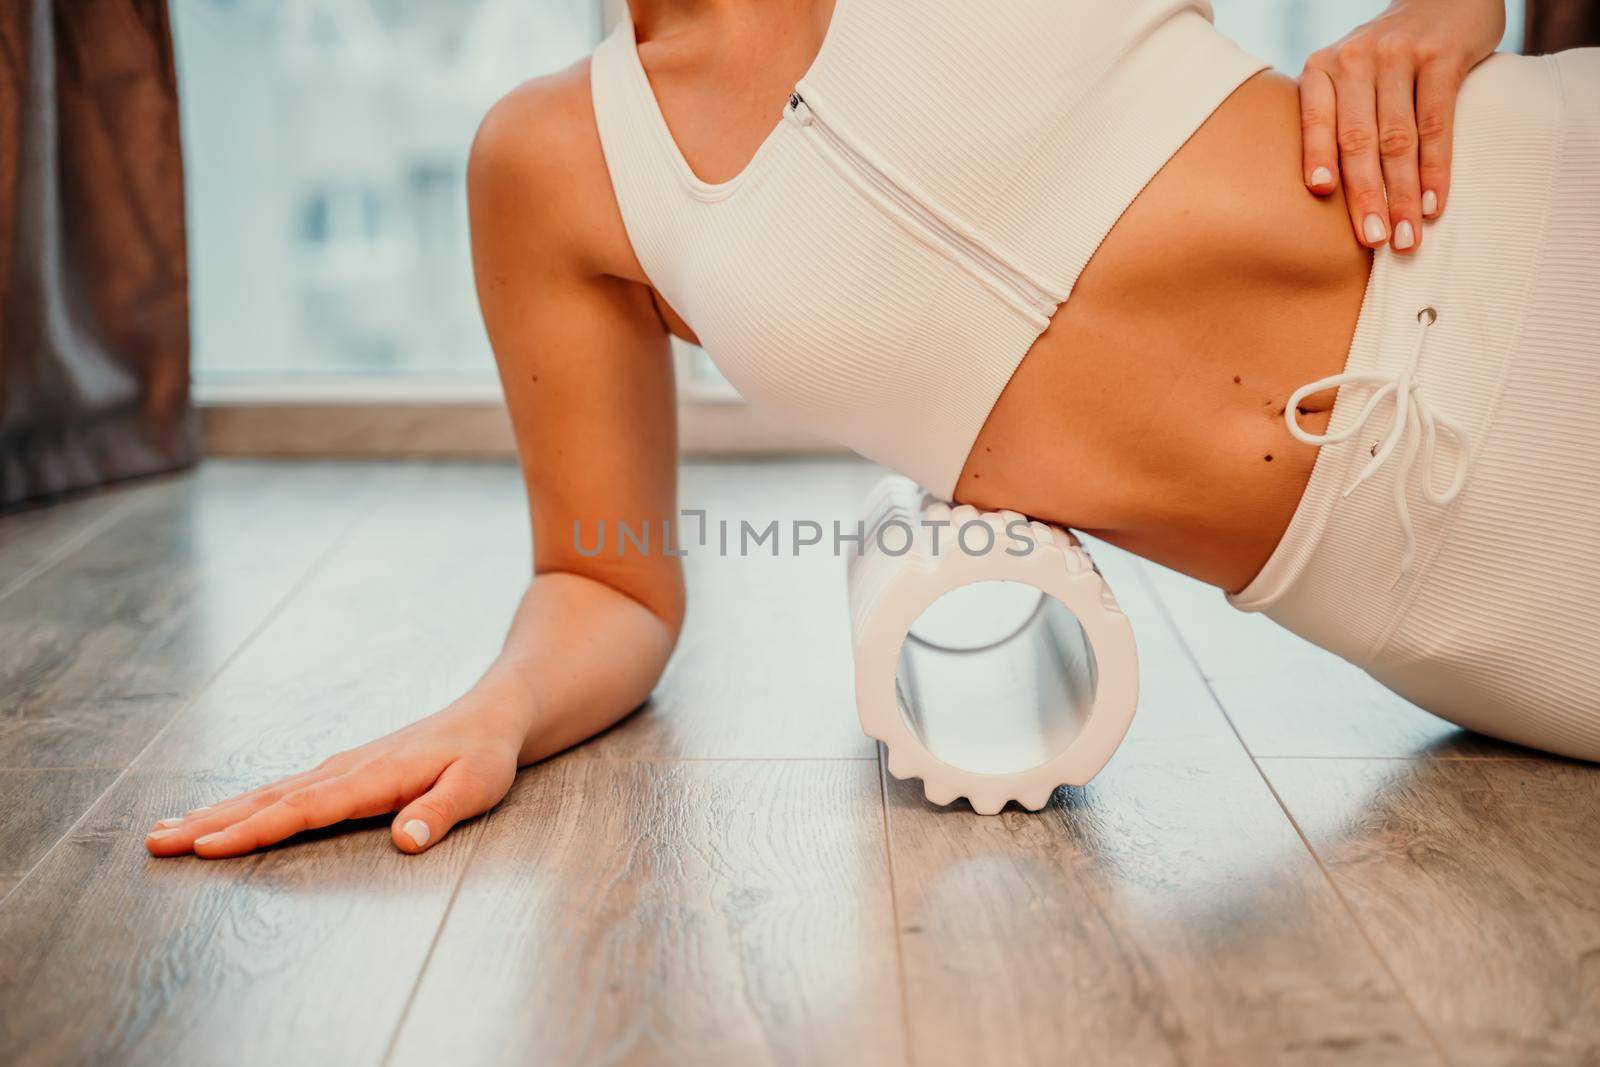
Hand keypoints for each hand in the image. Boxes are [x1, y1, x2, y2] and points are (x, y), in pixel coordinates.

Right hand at [145, 697, 523, 858]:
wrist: (491, 715)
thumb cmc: (485, 756)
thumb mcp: (477, 786)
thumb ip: (441, 813)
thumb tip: (407, 840)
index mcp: (373, 778)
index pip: (305, 808)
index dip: (256, 829)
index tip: (208, 846)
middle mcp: (346, 769)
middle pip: (269, 799)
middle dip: (211, 822)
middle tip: (155, 842)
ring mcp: (340, 768)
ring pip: (267, 793)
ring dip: (215, 812)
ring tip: (163, 831)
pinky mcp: (341, 772)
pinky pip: (283, 790)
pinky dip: (243, 804)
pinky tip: (216, 816)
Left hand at [1299, 0, 1503, 252]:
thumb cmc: (1386, 56)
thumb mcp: (1350, 74)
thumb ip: (1335, 117)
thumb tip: (1318, 196)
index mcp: (1322, 68)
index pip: (1317, 120)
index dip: (1317, 156)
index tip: (1319, 193)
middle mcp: (1354, 58)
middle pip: (1359, 138)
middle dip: (1366, 195)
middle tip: (1373, 240)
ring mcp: (1399, 55)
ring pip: (1399, 137)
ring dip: (1405, 194)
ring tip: (1407, 237)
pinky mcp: (1442, 56)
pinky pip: (1438, 122)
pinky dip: (1437, 168)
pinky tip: (1436, 203)